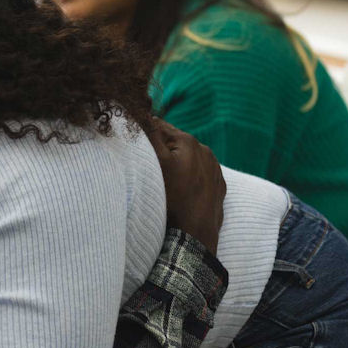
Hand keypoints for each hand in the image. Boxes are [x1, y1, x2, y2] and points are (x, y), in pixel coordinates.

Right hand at [148, 118, 225, 254]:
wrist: (194, 238)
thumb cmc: (172, 199)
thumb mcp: (156, 163)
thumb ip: (150, 133)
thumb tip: (140, 110)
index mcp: (190, 142)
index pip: (159, 126)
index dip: (142, 131)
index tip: (129, 139)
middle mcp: (206, 152)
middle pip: (174, 143)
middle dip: (158, 148)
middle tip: (142, 161)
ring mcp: (215, 171)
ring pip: (186, 159)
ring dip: (173, 163)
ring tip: (159, 178)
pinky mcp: (218, 189)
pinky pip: (198, 176)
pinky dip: (186, 178)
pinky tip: (177, 189)